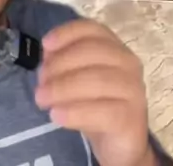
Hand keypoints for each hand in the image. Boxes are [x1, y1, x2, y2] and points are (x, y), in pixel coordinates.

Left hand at [35, 19, 152, 165]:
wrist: (121, 142)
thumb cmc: (97, 105)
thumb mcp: (80, 80)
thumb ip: (65, 64)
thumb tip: (47, 54)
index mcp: (116, 48)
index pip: (93, 29)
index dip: (68, 33)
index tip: (45, 45)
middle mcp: (128, 63)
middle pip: (93, 52)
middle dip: (60, 64)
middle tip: (40, 82)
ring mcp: (133, 89)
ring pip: (96, 80)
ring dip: (63, 88)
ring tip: (42, 99)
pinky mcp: (131, 116)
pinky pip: (102, 111)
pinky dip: (75, 112)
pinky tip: (57, 115)